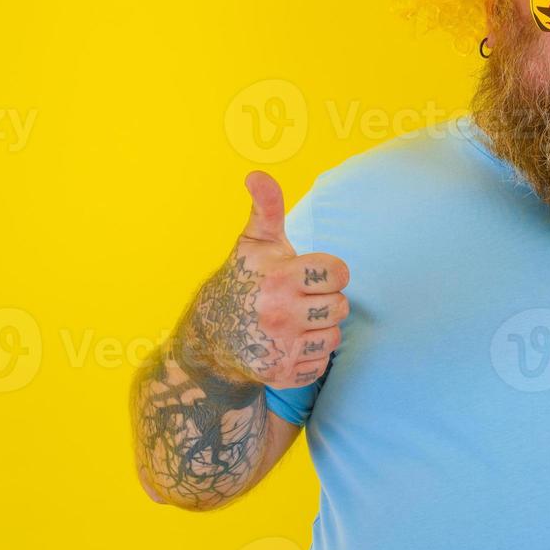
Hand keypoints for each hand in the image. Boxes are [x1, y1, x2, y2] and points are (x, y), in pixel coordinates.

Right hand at [178, 171, 349, 390]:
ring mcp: (280, 347)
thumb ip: (267, 207)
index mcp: (279, 277)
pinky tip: (289, 344)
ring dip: (320, 329)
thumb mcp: (254, 242)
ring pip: (334, 336)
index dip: (329, 272)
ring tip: (296, 321)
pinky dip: (310, 355)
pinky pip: (321, 363)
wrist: (209, 337)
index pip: (339, 273)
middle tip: (301, 299)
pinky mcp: (281, 374)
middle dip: (325, 301)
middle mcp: (279, 313)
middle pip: (340, 306)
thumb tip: (257, 175)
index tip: (310, 275)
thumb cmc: (242, 280)